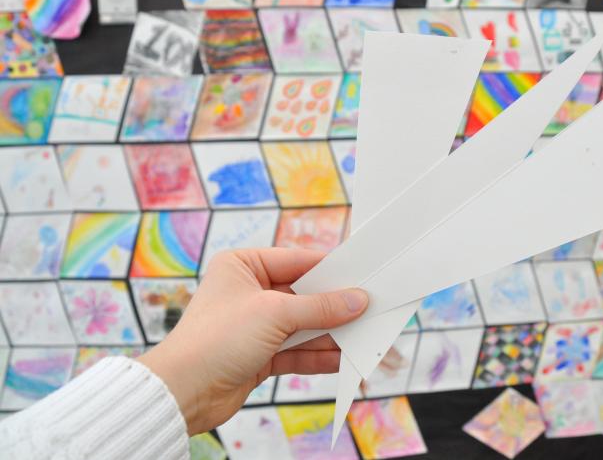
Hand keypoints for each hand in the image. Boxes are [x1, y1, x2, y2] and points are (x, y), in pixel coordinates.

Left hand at [137, 248, 368, 434]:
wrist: (183, 392)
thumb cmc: (216, 339)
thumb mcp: (275, 314)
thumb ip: (320, 307)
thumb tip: (357, 300)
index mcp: (243, 266)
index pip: (297, 261)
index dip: (331, 269)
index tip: (362, 275)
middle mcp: (249, 292)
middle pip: (304, 295)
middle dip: (335, 307)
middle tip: (369, 308)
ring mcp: (255, 325)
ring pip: (303, 326)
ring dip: (331, 334)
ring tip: (362, 337)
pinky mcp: (259, 355)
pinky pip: (296, 351)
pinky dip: (318, 356)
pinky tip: (342, 359)